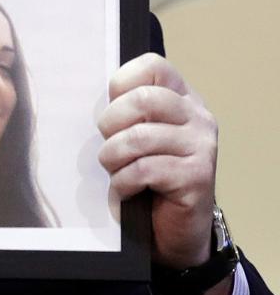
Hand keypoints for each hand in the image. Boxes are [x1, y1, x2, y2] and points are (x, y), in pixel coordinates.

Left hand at [97, 53, 217, 269]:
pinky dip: (123, 182)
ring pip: (139, 137)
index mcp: (182, 98)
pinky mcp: (198, 177)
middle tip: (107, 143)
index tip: (111, 108)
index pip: (153, 66)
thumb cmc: (147, 176)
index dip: (121, 84)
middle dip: (112, 122)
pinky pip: (144, 170)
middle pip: (144, 99)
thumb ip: (127, 111)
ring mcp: (202, 146)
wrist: (173, 228)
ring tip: (114, 170)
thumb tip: (92, 94)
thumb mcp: (136, 135)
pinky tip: (125, 189)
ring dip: (113, 157)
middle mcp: (198, 117)